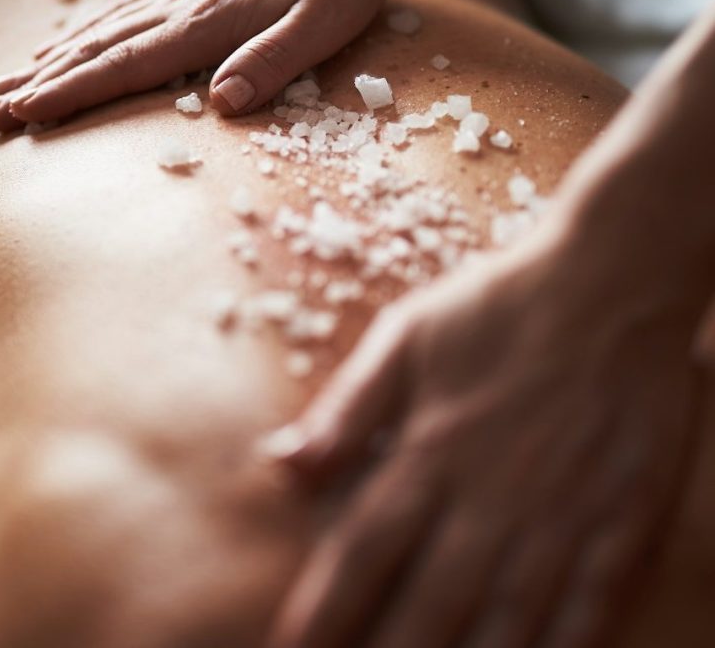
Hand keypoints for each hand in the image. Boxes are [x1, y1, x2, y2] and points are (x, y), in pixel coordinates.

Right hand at [0, 0, 391, 131]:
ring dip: (47, 61)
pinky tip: (59, 46)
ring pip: (98, 32)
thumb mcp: (322, 26)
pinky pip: (119, 15)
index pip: (124, 65)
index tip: (23, 113)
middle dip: (39, 84)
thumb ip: (271, 62)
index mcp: (204, 26)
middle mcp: (177, 10)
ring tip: (3, 83)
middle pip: (94, 51)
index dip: (72, 92)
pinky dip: (80, 35)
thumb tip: (222, 103)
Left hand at [265, 222, 701, 647]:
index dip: (320, 615)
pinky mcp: (619, 522)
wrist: (607, 287)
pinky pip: (587, 611)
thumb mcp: (405, 336)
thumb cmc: (495, 308)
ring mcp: (558, 518)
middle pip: (427, 609)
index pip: (359, 555)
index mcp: (429, 454)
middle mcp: (489, 501)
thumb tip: (282, 465)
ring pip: (504, 625)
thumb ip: (346, 408)